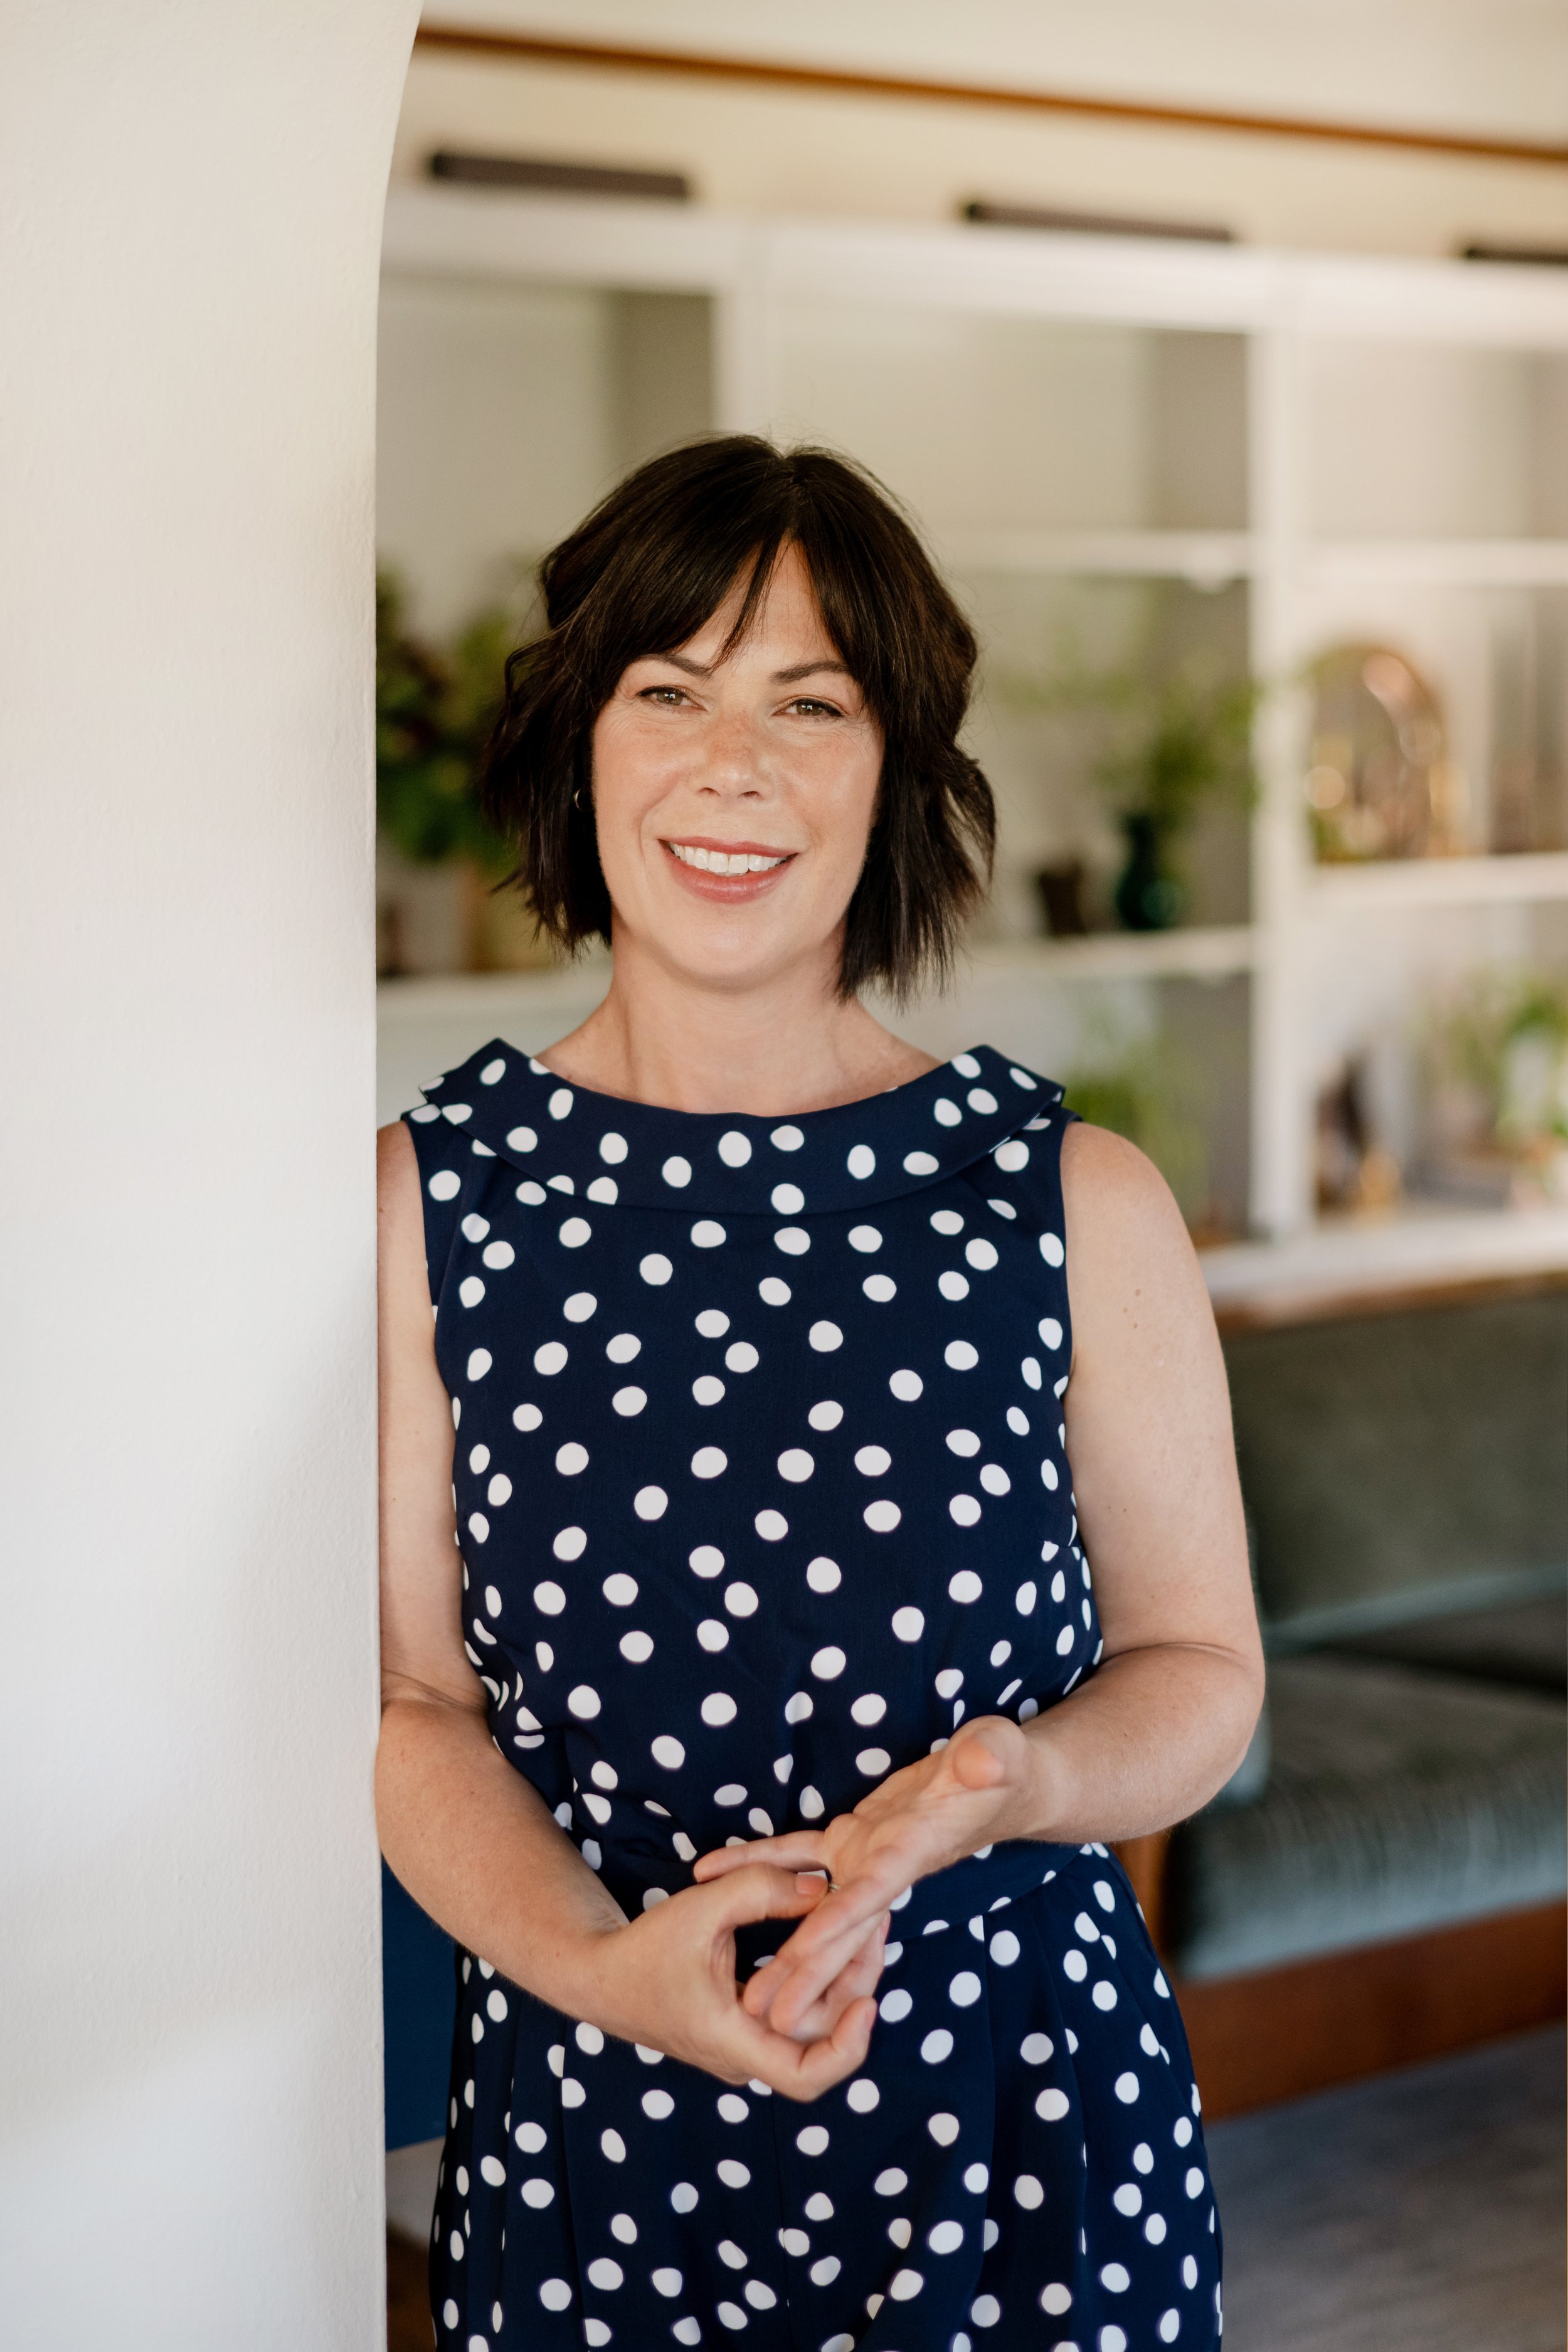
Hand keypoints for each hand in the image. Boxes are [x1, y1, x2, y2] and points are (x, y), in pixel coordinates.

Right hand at [572, 1861, 880, 2100]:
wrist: (601, 1975)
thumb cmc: (645, 1949)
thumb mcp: (702, 1908)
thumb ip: (760, 1891)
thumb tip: (821, 1886)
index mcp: (734, 2041)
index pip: (806, 2078)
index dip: (849, 2047)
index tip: (870, 2002)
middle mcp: (746, 2053)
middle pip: (821, 2040)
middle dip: (856, 1985)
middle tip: (878, 1928)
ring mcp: (746, 2044)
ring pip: (812, 2025)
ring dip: (840, 1978)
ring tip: (864, 1925)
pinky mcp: (745, 2026)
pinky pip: (794, 2012)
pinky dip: (816, 1977)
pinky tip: (830, 1936)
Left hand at [692, 1716, 1048, 2039]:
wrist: (1009, 1782)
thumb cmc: (1010, 1766)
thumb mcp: (1005, 1754)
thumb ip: (994, 1759)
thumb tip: (986, 1763)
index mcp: (911, 1852)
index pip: (866, 1897)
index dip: (830, 1932)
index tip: (794, 1972)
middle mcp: (884, 1867)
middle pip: (835, 1926)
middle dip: (799, 1971)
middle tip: (754, 2011)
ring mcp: (865, 1856)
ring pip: (810, 1903)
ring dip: (776, 1939)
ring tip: (735, 1978)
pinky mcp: (853, 1836)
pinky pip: (796, 1853)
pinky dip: (756, 1860)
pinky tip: (712, 1869)